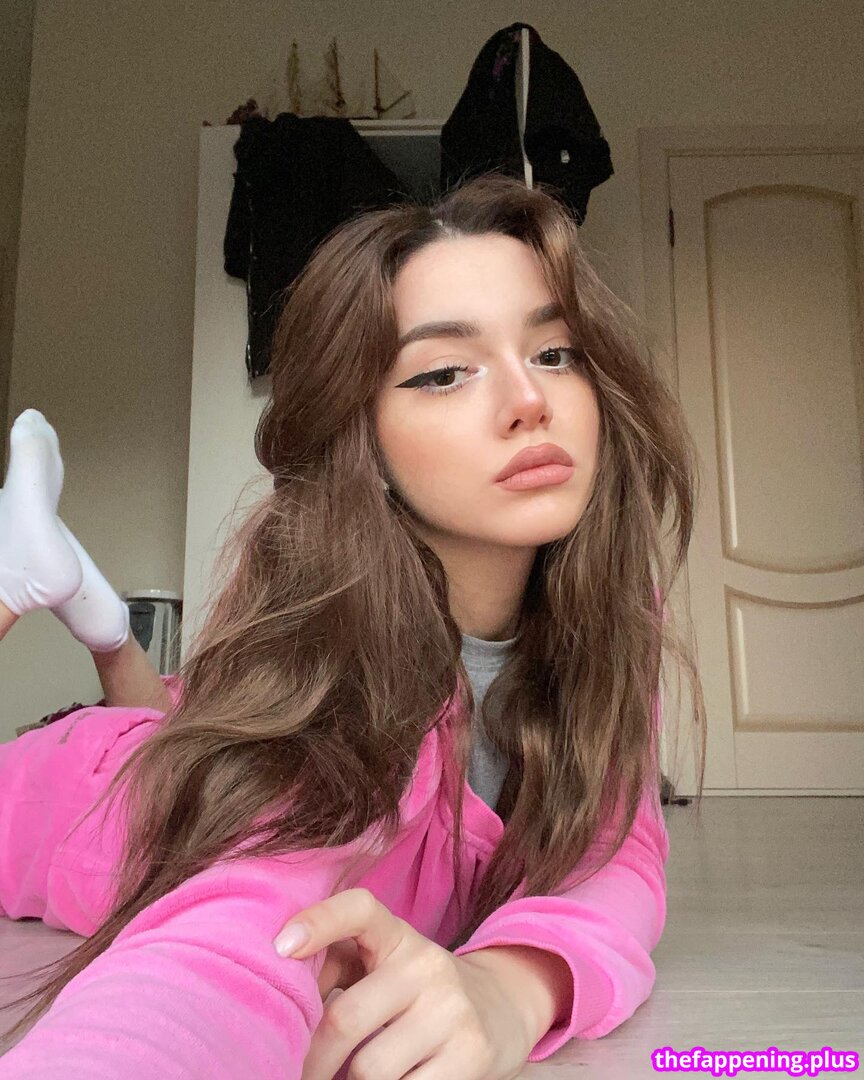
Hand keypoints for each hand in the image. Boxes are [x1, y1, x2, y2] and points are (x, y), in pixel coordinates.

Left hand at [273, 887, 535, 1079]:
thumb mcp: (381, 967)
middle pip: (345, 1019)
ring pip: (370, 1070)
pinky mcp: (472, 1054)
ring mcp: (453, 1010)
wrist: (501, 1008)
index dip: (319, 921)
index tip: (281, 946)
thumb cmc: (414, 991)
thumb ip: (335, 969)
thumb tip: (285, 1000)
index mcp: (397, 936)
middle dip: (312, 1060)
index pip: (360, 909)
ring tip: (350, 1079)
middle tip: (299, 1075)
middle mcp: (427, 965)